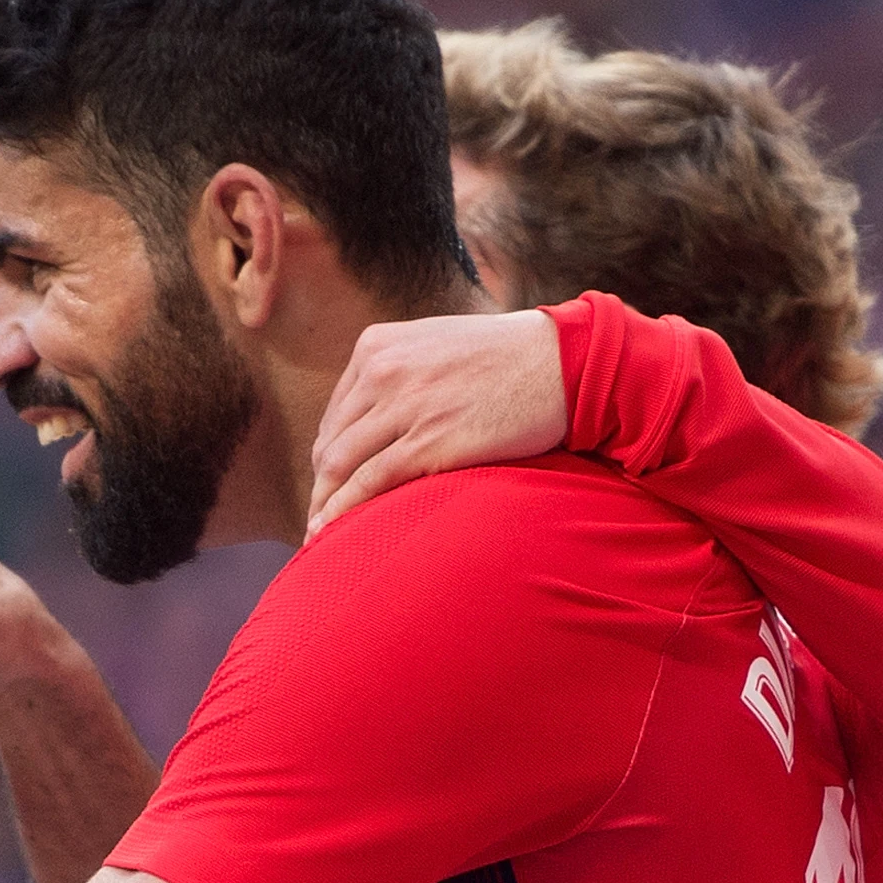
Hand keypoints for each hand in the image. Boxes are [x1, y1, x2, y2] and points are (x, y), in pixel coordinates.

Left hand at [307, 309, 567, 536]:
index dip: (329, 453)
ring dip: (323, 504)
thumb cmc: (512, 358)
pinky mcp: (425, 443)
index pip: (337, 412)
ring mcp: (401, 407)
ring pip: (338, 465)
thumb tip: (385, 411)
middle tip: (320, 516)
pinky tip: (330, 534)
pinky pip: (366, 484)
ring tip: (318, 535)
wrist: (564, 362)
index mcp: (376, 346)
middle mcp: (380, 372)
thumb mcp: (439, 346)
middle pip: (330, 441)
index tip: (331, 483)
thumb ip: (404, 371)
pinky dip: (340, 512)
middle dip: (321, 485)